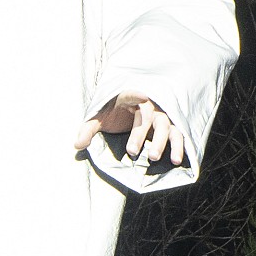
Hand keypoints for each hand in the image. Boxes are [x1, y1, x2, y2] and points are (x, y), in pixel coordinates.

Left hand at [74, 93, 188, 167]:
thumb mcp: (100, 118)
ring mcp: (160, 115)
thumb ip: (88, 129)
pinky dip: (179, 146)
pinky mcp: (170, 126)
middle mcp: (148, 104)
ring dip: (162, 141)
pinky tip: (177, 161)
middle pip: (147, 116)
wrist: (129, 109)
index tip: (143, 95)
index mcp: (128, 98)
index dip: (137, 95)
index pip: (132, 94)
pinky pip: (177, 134)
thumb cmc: (114, 112)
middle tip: (132, 152)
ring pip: (165, 125)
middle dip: (141, 133)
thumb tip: (77, 145)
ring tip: (154, 158)